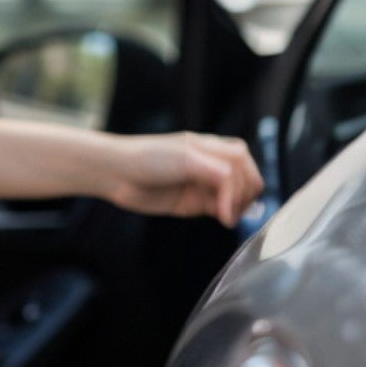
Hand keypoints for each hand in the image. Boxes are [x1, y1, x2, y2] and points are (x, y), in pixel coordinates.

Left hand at [103, 131, 264, 228]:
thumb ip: (218, 172)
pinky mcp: (197, 203)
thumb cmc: (149, 158)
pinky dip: (228, 215)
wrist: (119, 174)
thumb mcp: (187, 158)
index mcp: (211, 147)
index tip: (228, 198)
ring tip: (226, 217)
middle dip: (243, 195)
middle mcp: (211, 165)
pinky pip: (223, 209)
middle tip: (229, 210)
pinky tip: (223, 219)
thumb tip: (235, 195)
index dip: (243, 180)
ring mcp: (204, 184)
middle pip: (246, 179)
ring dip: (239, 207)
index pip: (243, 161)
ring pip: (238, 195)